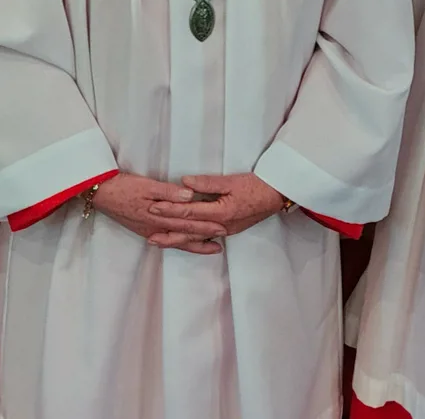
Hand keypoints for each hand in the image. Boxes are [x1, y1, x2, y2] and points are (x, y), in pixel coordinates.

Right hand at [90, 174, 226, 254]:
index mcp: (158, 217)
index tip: (223, 228)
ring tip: (209, 247)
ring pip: (176, 240)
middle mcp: (155, 227)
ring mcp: (149, 230)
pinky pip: (166, 239)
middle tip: (223, 241)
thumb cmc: (122, 187)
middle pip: (184, 234)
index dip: (205, 226)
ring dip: (193, 243)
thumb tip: (189, 197)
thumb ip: (168, 192)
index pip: (187, 223)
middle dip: (204, 237)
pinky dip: (178, 242)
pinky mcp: (142, 228)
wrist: (99, 193)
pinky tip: (182, 242)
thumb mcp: (146, 185)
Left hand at [149, 173, 285, 239]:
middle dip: (168, 230)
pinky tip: (182, 243)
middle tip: (148, 232)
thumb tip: (184, 183)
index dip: (170, 209)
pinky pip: (205, 238)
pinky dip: (191, 241)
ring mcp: (225, 231)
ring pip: (196, 238)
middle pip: (189, 230)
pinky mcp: (228, 230)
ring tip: (158, 242)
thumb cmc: (255, 186)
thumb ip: (207, 183)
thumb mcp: (232, 181)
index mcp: (220, 213)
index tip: (154, 207)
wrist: (276, 195)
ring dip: (176, 240)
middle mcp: (221, 226)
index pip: (189, 212)